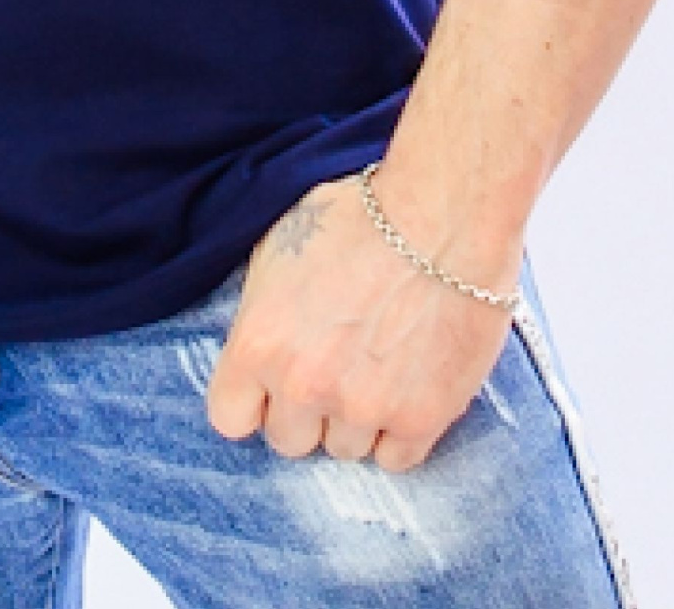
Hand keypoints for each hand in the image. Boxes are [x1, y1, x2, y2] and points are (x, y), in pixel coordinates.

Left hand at [205, 164, 517, 471]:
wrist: (444, 215)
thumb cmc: (362, 214)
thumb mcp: (281, 246)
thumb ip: (263, 310)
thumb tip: (265, 342)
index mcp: (258, 342)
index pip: (229, 418)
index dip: (253, 401)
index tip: (273, 385)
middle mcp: (303, 385)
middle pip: (289, 440)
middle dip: (307, 411)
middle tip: (335, 368)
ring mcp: (361, 409)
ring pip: (344, 450)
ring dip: (356, 419)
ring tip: (379, 366)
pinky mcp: (419, 420)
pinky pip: (395, 459)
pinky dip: (401, 432)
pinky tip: (409, 387)